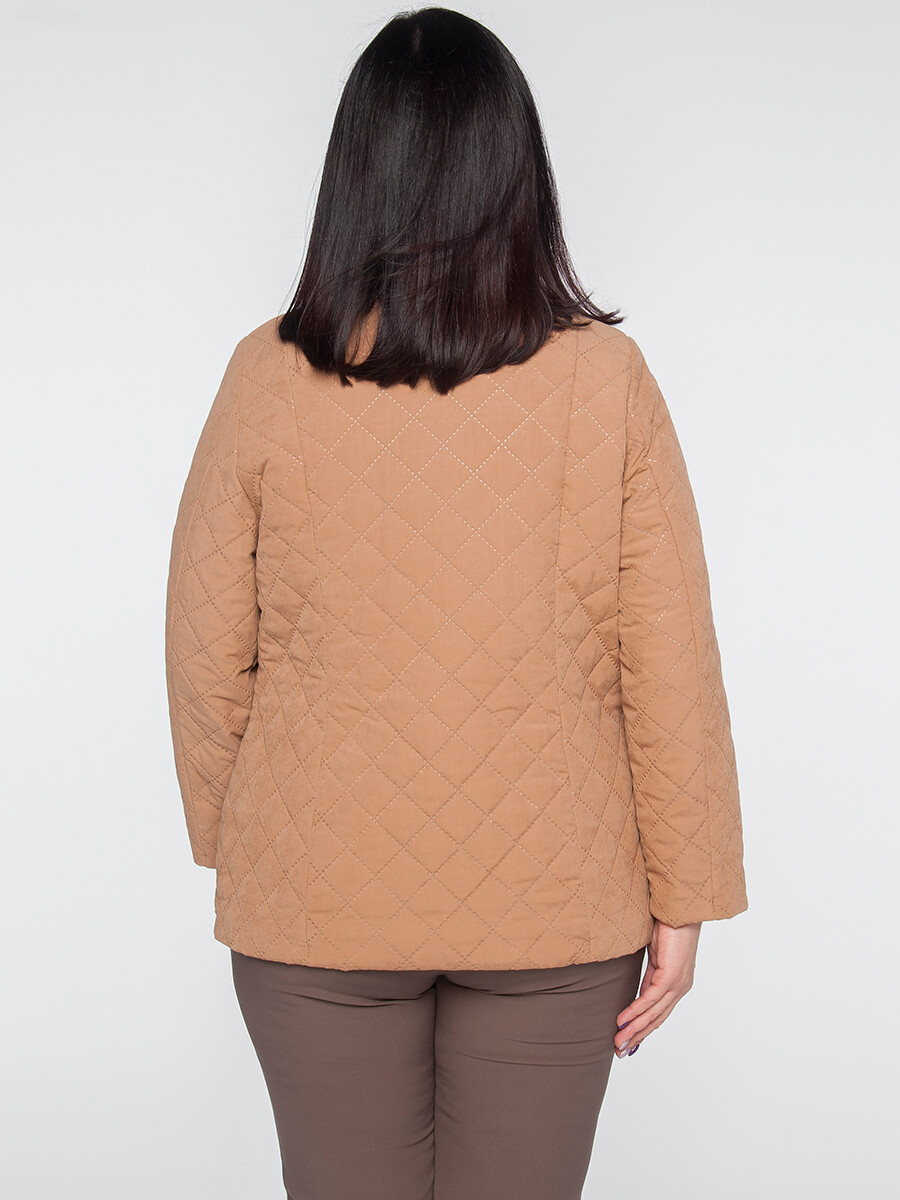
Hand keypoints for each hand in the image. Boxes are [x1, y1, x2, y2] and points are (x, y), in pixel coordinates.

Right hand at [614, 919, 700, 1057]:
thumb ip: (649, 976)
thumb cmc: (669, 925)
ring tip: (618, 1041)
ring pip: (654, 1013)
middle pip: (657, 1019)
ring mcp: (677, 983)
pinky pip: (650, 999)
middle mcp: (680, 987)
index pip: (658, 1012)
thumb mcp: (655, 955)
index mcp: (677, 983)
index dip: (643, 1028)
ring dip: (634, 1029)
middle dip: (637, 1036)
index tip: (628, 1040)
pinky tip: (623, 1020)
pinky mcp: (671, 976)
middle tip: (620, 1050)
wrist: (678, 909)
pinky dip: (635, 1011)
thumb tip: (638, 993)